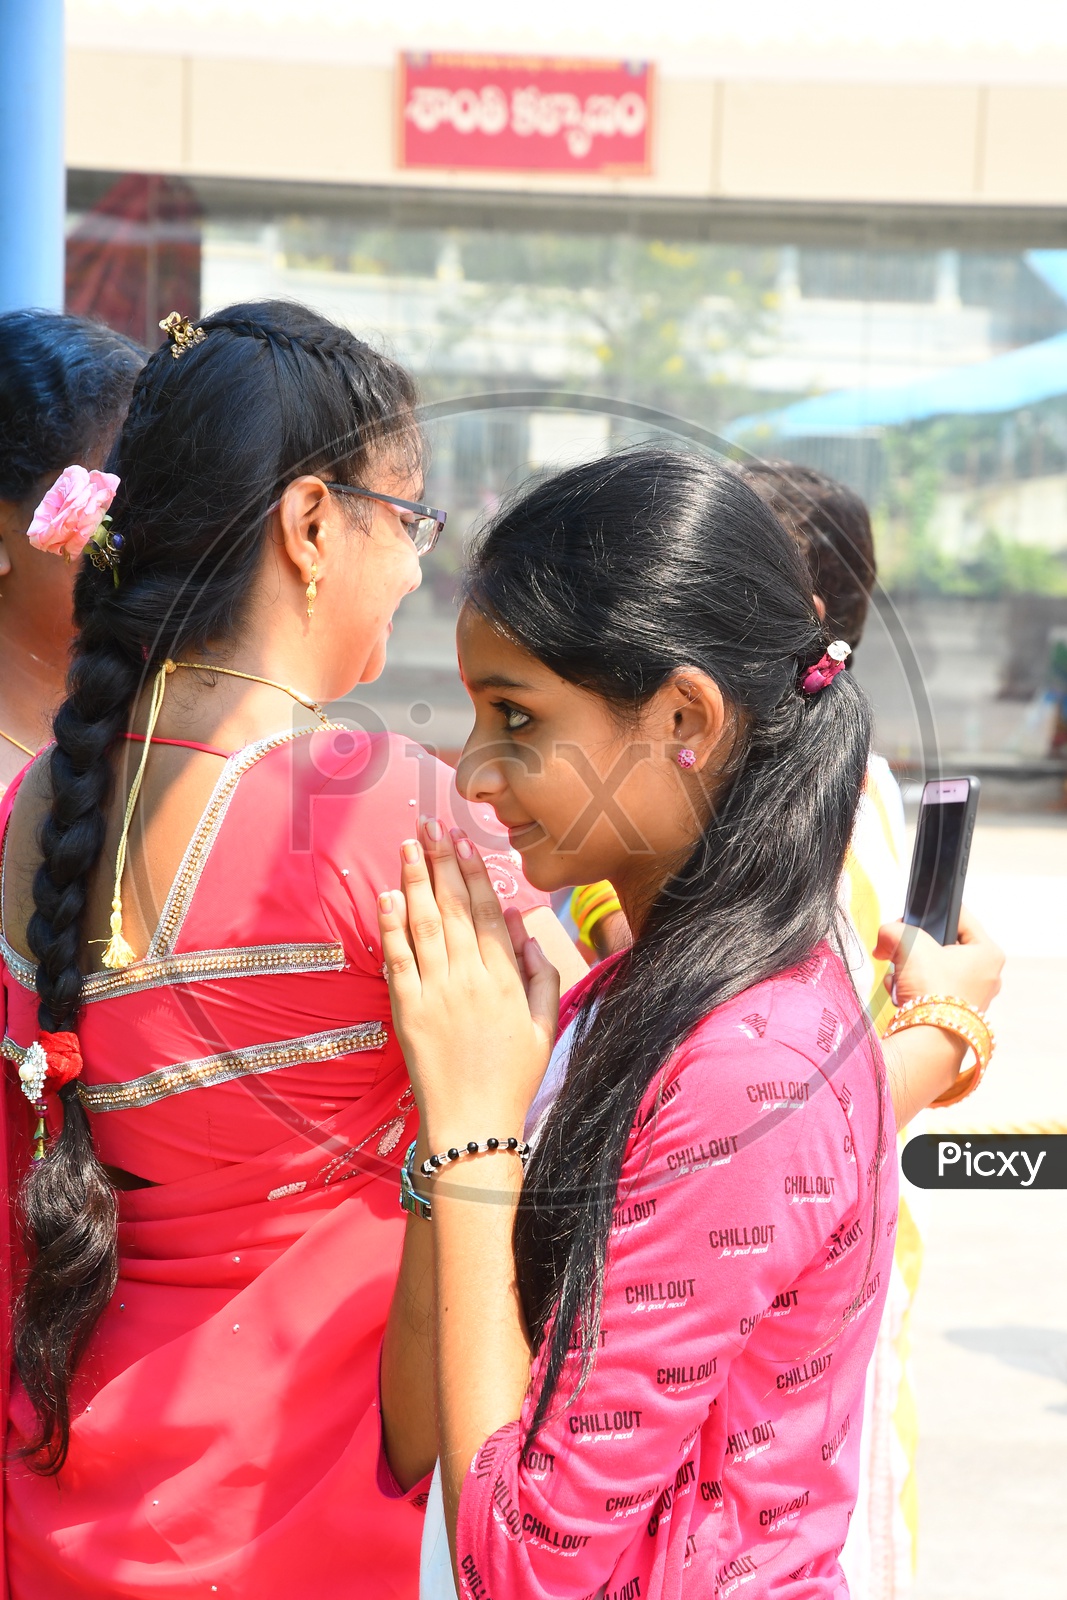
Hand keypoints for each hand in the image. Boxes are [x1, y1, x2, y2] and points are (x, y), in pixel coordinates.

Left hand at [377, 818, 559, 1145]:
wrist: (474, 1126)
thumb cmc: (512, 1080)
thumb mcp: (544, 1027)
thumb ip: (541, 976)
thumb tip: (522, 928)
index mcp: (507, 981)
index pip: (488, 913)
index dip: (475, 873)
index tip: (465, 841)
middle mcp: (472, 980)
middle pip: (455, 908)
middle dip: (443, 863)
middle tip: (432, 825)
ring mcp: (437, 994)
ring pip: (425, 925)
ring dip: (417, 881)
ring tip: (410, 845)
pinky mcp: (408, 1012)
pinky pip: (399, 959)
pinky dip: (392, 925)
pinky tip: (388, 895)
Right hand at [875, 905, 1003, 1012]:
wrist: (929, 1038)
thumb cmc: (932, 989)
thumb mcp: (910, 944)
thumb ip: (894, 930)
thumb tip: (885, 935)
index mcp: (988, 953)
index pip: (959, 917)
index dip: (930, 914)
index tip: (908, 920)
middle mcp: (986, 975)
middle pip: (942, 945)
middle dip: (913, 948)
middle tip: (896, 949)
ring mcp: (972, 997)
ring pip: (934, 968)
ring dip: (910, 970)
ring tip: (898, 977)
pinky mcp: (955, 1013)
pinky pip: (931, 989)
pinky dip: (913, 989)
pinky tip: (900, 994)